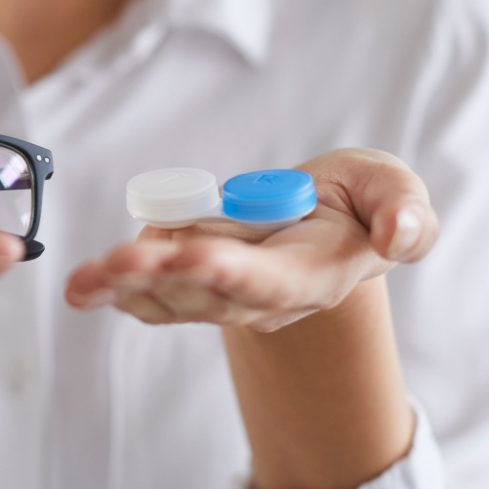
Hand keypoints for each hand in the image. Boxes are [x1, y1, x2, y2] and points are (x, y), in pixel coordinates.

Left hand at [64, 148, 438, 332]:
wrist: (329, 221)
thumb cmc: (362, 202)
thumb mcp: (394, 190)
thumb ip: (405, 214)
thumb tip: (398, 235)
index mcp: (314, 275)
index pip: (270, 281)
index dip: (232, 272)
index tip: (193, 257)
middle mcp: (263, 298)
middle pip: (206, 295)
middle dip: (160, 278)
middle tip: (119, 263)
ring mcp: (223, 297)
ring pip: (168, 298)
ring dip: (125, 287)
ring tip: (86, 278)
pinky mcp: (192, 287)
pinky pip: (149, 296)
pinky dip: (113, 290)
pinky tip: (83, 286)